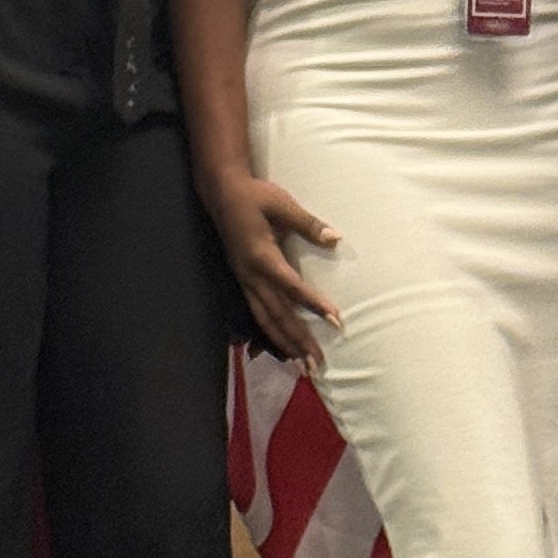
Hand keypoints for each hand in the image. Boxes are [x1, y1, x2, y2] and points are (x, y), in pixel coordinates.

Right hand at [206, 171, 342, 370]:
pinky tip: (283, 346)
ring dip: (285, 343)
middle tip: (318, 362)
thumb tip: (335, 239)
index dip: (314, 305)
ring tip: (303, 365)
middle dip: (299, 339)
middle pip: (278, 314)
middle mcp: (251, 274)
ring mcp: (245, 280)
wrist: (221, 192)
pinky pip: (258, 313)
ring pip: (265, 319)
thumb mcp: (282, 204)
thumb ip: (308, 224)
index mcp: (262, 256)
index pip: (292, 287)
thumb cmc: (254, 195)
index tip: (336, 320)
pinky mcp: (243, 281)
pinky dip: (271, 333)